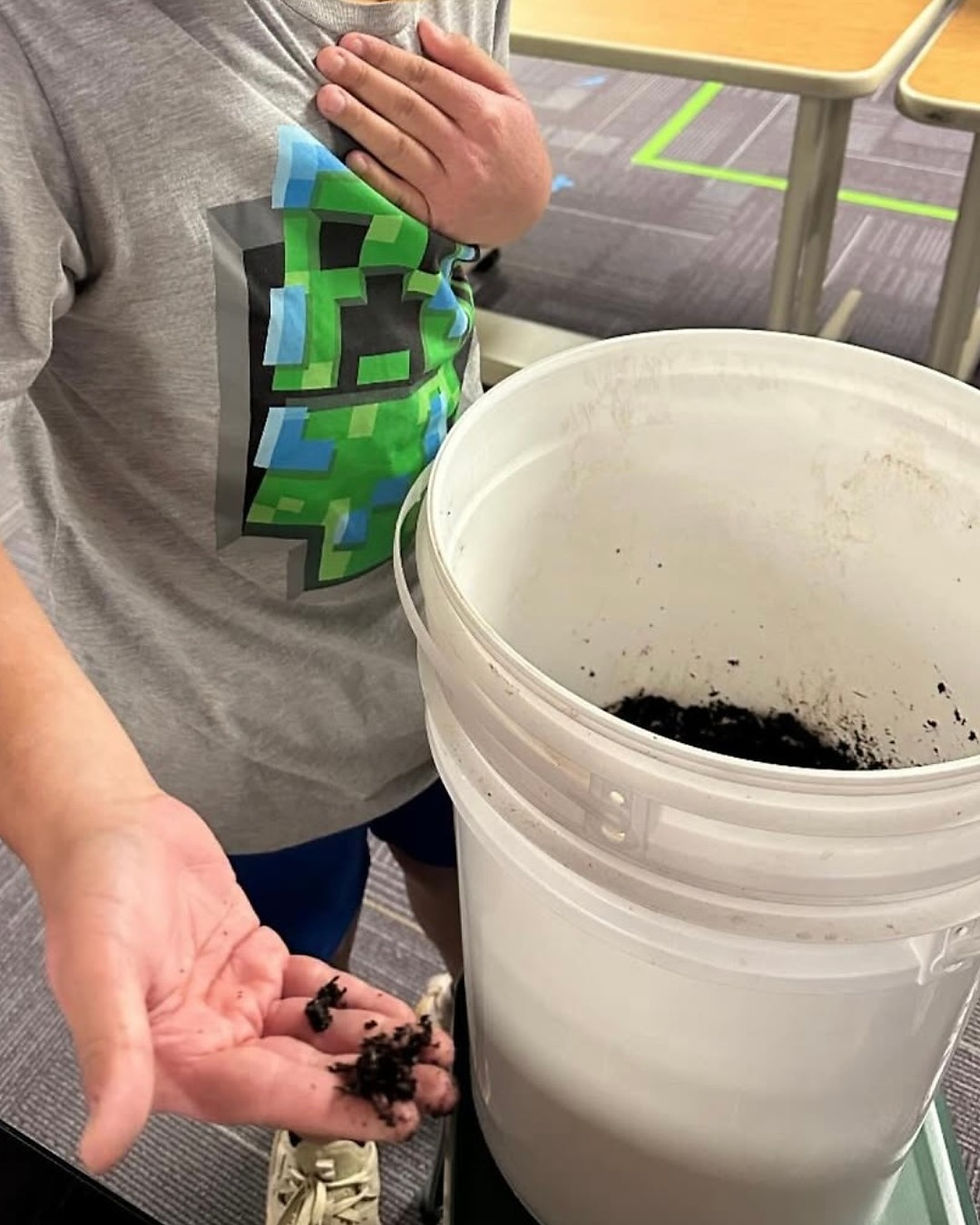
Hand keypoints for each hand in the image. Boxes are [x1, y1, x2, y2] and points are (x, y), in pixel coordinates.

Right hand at [37, 793, 455, 1171]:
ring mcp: (235, 1000)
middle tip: (433, 1089)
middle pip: (303, 1072)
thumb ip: (114, 1058)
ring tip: (429, 1054)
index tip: (389, 1120)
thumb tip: (103, 1144)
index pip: (266, 1095)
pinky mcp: (253, 961)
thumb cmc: (87, 893)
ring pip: (315, 1034)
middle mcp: (208, 1039)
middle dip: (370, 1084)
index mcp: (171, 1060)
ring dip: (372, 1045)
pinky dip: (353, 1001)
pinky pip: (313, 990)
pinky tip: (392, 1012)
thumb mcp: (97, 975)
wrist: (108, 824)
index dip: (332, 1108)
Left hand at [314, 19, 551, 246]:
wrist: (528, 210)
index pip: (426, 79)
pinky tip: (352, 158)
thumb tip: (426, 31)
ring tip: (328, 99)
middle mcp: (465, 150)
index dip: (387, 59)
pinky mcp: (436, 218)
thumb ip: (468, 61)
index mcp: (483, 114)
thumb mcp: (508, 97)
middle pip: (407, 110)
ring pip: (399, 149)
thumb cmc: (514, 147)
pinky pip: (402, 197)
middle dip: (364, 82)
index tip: (353, 41)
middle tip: (329, 62)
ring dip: (361, 123)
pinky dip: (377, 179)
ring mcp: (449, 187)